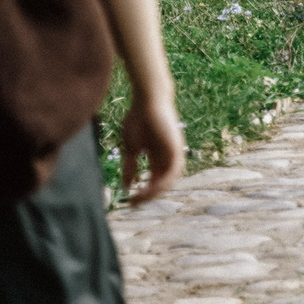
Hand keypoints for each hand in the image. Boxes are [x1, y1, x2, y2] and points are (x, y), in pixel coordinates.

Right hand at [117, 90, 185, 204]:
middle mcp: (167, 158)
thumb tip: (126, 185)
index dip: (142, 193)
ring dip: (154, 193)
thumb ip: (130, 166)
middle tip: (134, 204)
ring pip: (168, 182)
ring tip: (139, 198)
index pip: (154, 181)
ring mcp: (174, 154)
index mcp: (157, 157)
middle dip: (148, 197)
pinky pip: (172, 173)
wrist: (147, 99)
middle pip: (161, 184)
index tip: (129, 201)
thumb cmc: (138, 119)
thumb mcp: (131, 148)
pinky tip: (148, 189)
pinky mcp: (177, 150)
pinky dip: (161, 183)